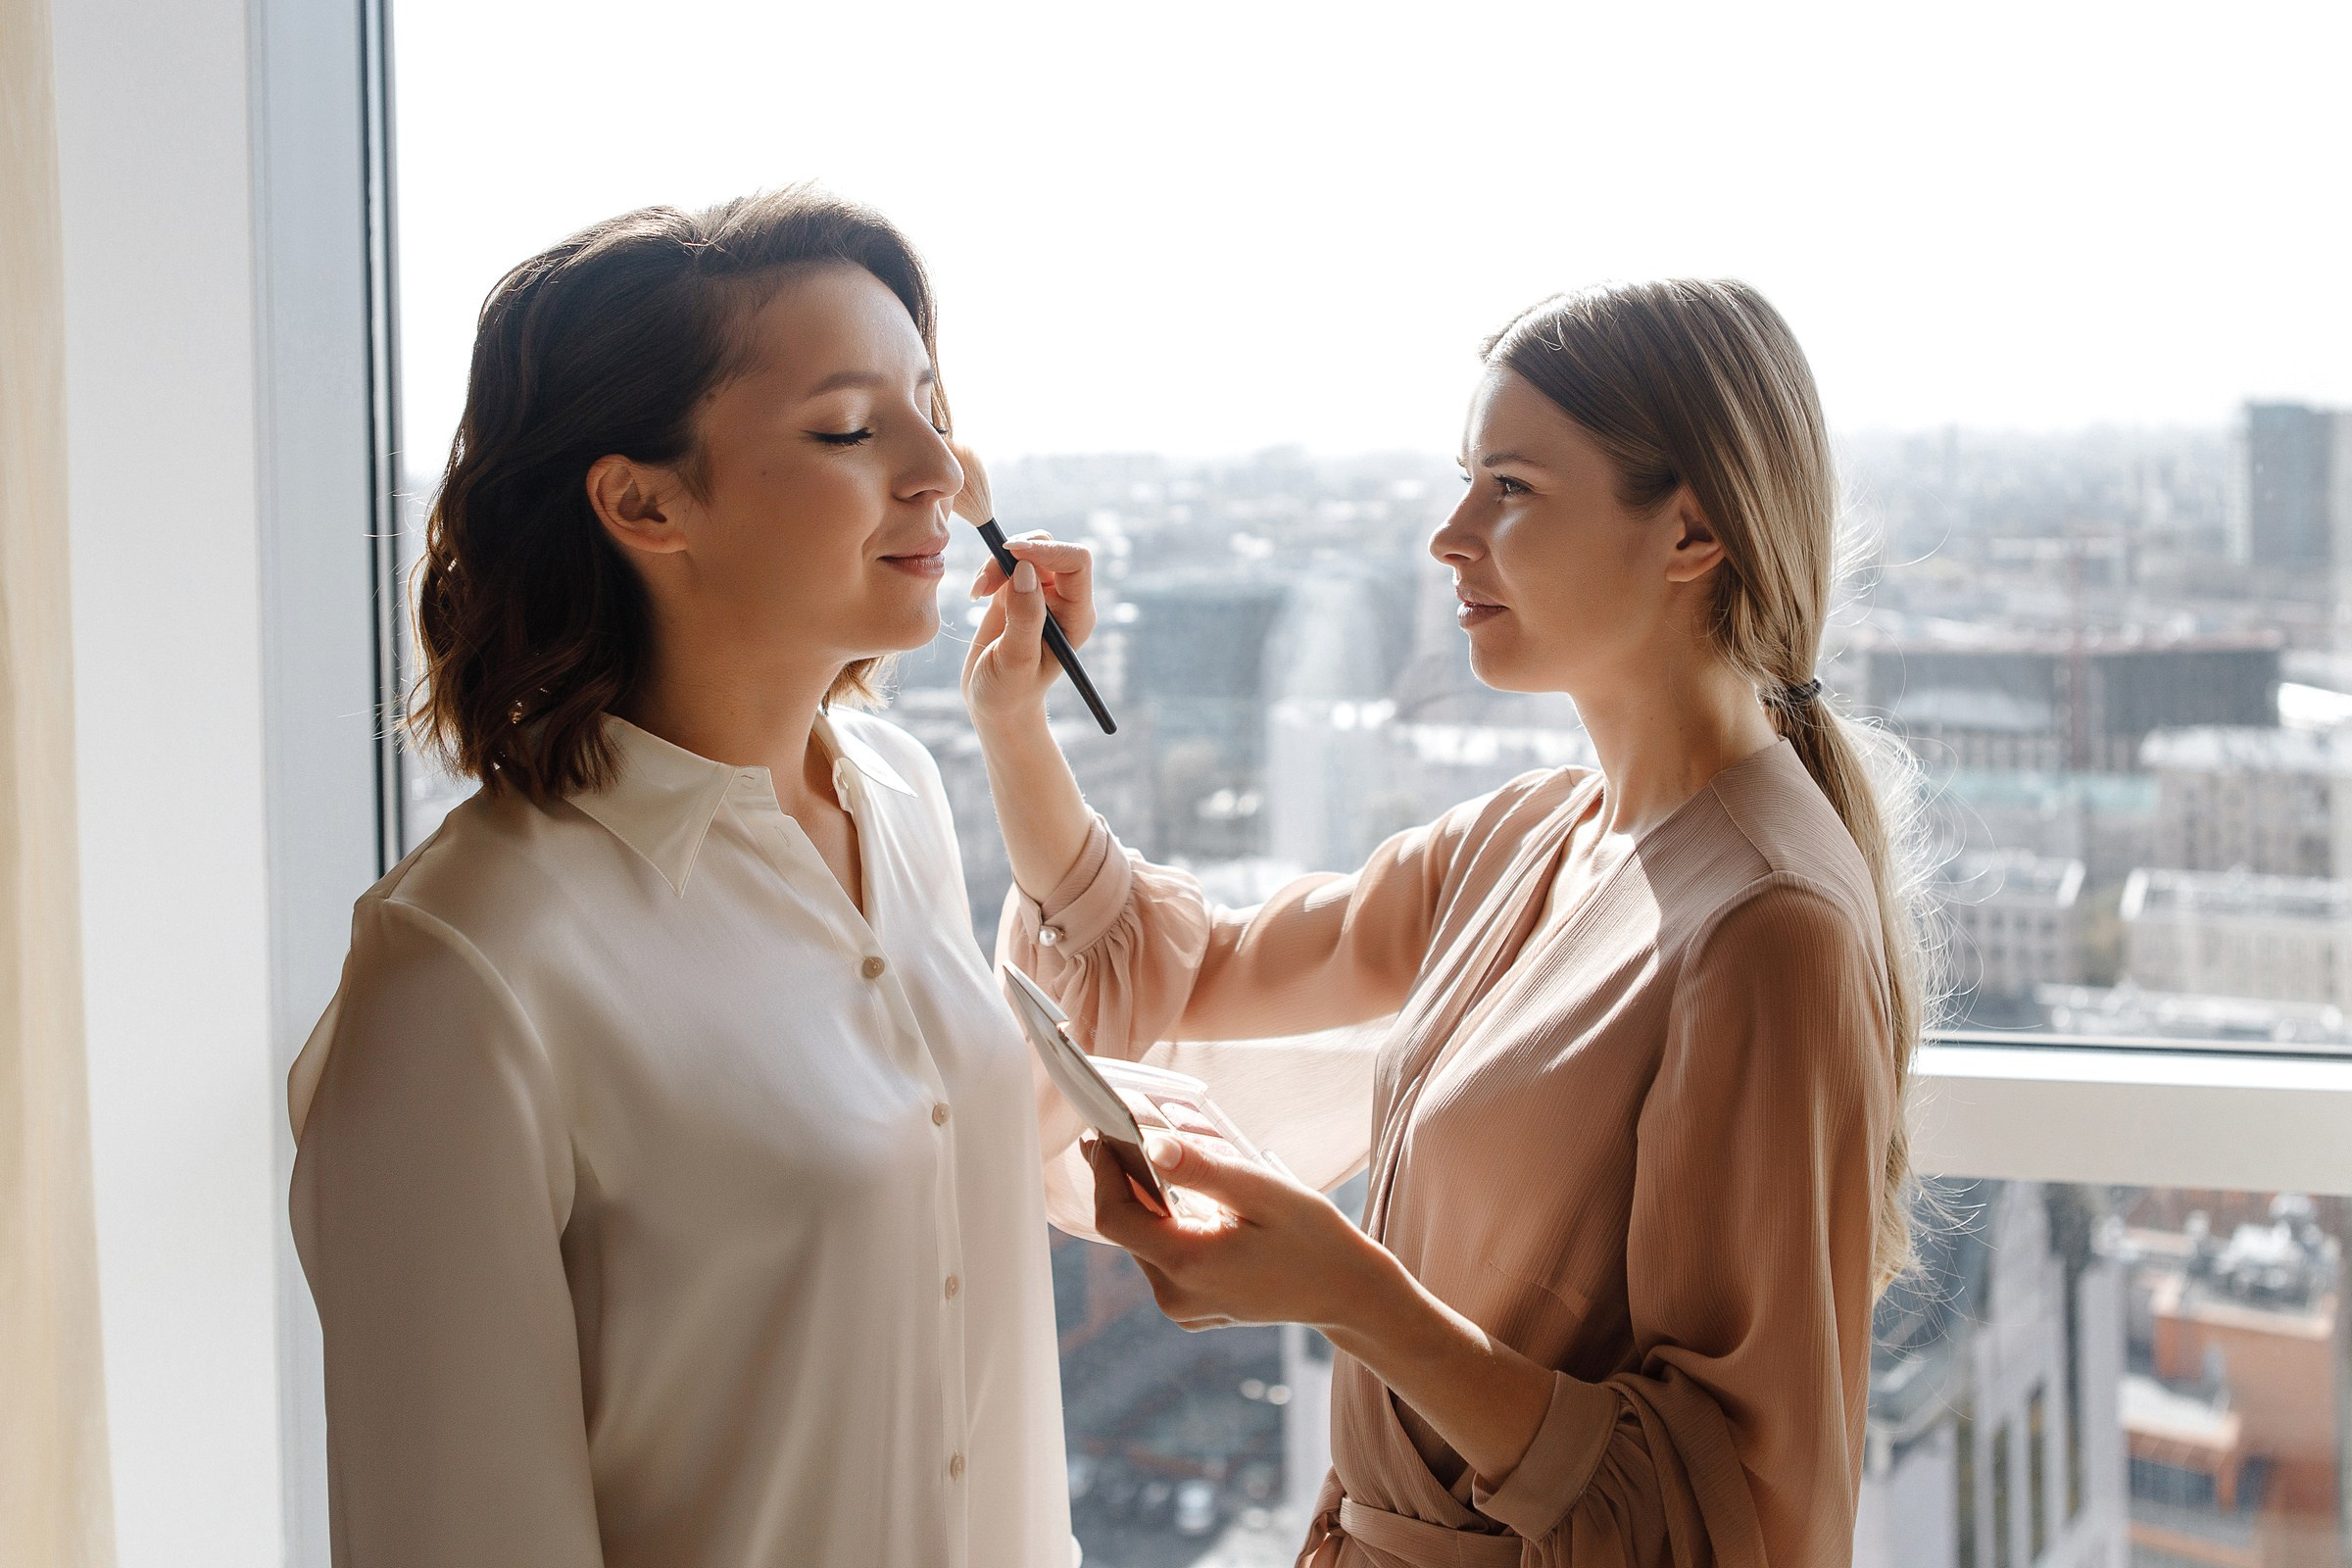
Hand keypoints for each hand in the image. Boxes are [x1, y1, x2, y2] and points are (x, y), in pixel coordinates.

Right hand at [960, 534, 1098, 725]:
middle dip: (1016, 553)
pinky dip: (989, 569)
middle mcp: (1064, 600)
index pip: (1077, 563)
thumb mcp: (1015, 661)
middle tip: (985, 581)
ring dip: (998, 562)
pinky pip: (1007, 561)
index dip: (1047, 550)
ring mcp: (1041, 593)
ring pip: (1027, 551)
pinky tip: (976, 594)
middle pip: (1051, 548)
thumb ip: (1024, 617)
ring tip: (977, 592)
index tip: (1010, 552)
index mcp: (1077, 616)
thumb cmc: (1009, 693)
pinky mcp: (1018, 591)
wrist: (995, 704)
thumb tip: (1025, 569)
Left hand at [1084, 1130, 1396, 1332]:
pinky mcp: (1191, 1309)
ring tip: (1166, 1160)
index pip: (1114, 1217)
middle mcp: (1175, 1295)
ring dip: (1150, 1201)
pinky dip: (1168, 1225)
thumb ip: (1203, 1168)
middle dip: (1127, 1179)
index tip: (1101, 1132)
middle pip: (1126, 1228)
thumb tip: (1153, 1143)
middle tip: (1131, 1132)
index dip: (1102, 1172)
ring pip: (1143, 1242)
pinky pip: (1163, 1259)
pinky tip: (1191, 1200)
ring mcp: (1182, 1308)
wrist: (1345, 1291)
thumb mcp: (1262, 1190)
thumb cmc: (1312, 1237)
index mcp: (1189, 1264)